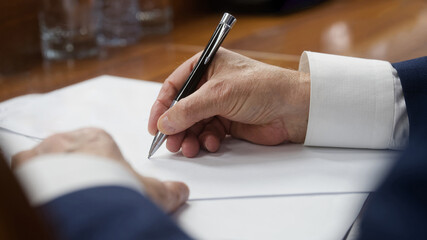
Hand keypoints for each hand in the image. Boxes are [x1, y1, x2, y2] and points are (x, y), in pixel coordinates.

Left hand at [12, 128, 188, 212]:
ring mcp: (44, 152)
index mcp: (98, 138)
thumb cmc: (117, 190)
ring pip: (44, 159)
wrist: (87, 200)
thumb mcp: (150, 191)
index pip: (96, 144)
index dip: (99, 164)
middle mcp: (69, 140)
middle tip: (81, 190)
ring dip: (51, 174)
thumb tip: (182, 191)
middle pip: (69, 151)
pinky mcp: (26, 167)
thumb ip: (166, 190)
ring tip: (62, 195)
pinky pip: (24, 168)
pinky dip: (31, 180)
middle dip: (73, 169)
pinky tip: (44, 195)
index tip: (100, 179)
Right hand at [148, 48, 309, 157]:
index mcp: (207, 66)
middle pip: (182, 108)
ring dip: (189, 137)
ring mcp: (220, 105)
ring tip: (189, 148)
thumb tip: (164, 123)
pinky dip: (206, 141)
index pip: (175, 85)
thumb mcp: (220, 94)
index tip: (155, 125)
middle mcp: (211, 85)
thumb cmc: (263, 88)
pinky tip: (211, 144)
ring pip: (194, 124)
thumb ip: (189, 109)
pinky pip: (208, 134)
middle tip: (171, 143)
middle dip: (176, 127)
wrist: (294, 109)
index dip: (162, 106)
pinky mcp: (229, 123)